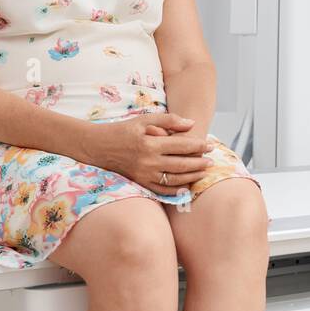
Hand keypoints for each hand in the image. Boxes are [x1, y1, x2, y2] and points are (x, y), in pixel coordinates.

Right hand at [87, 112, 212, 195]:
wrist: (97, 147)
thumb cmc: (123, 130)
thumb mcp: (144, 120)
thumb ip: (169, 120)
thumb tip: (191, 124)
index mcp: (150, 143)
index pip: (182, 146)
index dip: (199, 146)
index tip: (210, 145)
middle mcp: (148, 161)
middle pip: (181, 164)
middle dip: (199, 163)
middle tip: (211, 161)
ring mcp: (143, 175)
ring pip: (174, 180)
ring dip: (192, 177)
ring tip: (204, 173)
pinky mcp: (140, 183)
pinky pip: (162, 190)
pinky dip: (177, 190)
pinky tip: (187, 186)